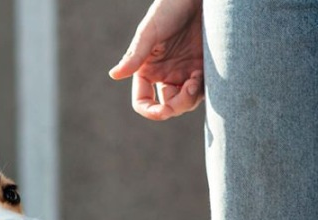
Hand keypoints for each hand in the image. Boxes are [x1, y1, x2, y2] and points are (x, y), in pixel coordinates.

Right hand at [108, 0, 204, 121]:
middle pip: (168, 106)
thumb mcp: (150, 32)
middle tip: (188, 88)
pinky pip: (202, 90)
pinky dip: (202, 89)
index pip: (143, 100)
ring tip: (196, 78)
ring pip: (186, 101)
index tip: (163, 111)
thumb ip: (134, 55)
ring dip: (191, 98)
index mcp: (147, 69)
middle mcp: (165, 74)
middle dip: (177, 105)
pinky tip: (201, 73)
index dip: (151, 111)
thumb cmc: (169, 8)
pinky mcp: (203, 67)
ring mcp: (184, 72)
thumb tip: (114, 75)